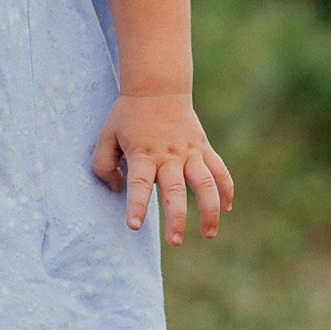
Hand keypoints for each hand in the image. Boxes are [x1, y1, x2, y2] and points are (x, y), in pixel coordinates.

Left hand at [92, 91, 233, 245]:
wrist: (157, 87)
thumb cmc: (128, 115)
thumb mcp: (106, 136)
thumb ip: (103, 165)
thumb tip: (118, 189)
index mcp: (142, 154)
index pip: (139, 184)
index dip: (137, 205)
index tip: (134, 226)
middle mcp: (168, 156)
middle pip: (175, 190)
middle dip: (176, 218)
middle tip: (176, 242)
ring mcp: (189, 152)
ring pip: (205, 184)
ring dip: (209, 210)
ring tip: (209, 234)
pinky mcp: (203, 148)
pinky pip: (219, 170)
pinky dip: (225, 189)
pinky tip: (226, 208)